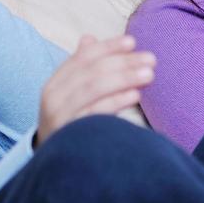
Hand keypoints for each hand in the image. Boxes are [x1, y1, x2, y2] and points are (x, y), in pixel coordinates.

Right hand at [37, 35, 154, 144]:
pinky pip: (95, 114)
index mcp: (55, 83)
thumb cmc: (67, 123)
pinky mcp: (71, 135)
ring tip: (149, 74)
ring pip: (94, 89)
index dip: (108, 47)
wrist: (52, 164)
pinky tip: (135, 95)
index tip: (132, 42)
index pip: (83, 58)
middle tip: (151, 59)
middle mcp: (53, 98)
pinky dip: (116, 101)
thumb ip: (81, 69)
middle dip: (123, 62)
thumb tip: (89, 38)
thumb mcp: (69, 95)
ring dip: (124, 78)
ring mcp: (60, 117)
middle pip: (91, 72)